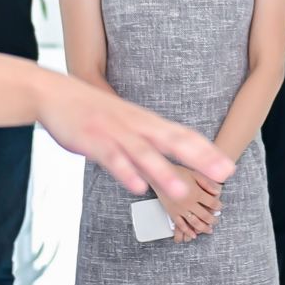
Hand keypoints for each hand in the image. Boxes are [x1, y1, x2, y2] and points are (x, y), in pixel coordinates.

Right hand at [35, 73, 234, 199]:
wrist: (56, 92)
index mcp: (147, 121)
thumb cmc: (94, 111)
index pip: (184, 135)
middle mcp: (137, 125)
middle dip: (200, 158)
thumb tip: (169, 158)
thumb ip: (147, 140)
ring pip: (144, 153)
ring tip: (183, 192)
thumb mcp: (127, 122)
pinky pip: (112, 158)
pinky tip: (138, 187)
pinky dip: (125, 172)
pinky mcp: (92, 140)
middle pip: (174, 141)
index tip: (228, 167)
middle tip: (224, 174)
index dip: (206, 152)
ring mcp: (115, 132)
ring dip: (164, 172)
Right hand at [159, 164, 222, 242]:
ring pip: (195, 223)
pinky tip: (193, 235)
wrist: (160, 176)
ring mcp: (181, 210)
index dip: (218, 206)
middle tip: (216, 221)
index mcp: (196, 193)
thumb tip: (218, 191)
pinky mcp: (172, 214)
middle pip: (205, 215)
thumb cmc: (177, 172)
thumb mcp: (194, 174)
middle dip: (212, 219)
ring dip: (204, 228)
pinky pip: (181, 226)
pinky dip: (188, 231)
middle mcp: (189, 203)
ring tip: (209, 230)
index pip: (212, 203)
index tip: (220, 207)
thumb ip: (207, 183)